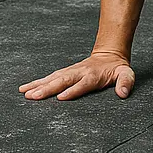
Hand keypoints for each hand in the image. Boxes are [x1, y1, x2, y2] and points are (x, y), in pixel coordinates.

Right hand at [19, 51, 135, 101]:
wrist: (108, 54)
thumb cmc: (116, 68)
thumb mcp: (126, 74)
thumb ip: (126, 82)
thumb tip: (123, 93)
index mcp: (93, 75)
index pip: (82, 84)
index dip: (72, 91)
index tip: (61, 97)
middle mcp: (79, 72)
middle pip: (62, 81)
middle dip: (48, 89)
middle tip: (34, 96)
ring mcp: (70, 72)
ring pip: (52, 78)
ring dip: (38, 85)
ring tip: (25, 93)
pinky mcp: (64, 73)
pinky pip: (49, 78)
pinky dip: (37, 83)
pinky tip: (25, 89)